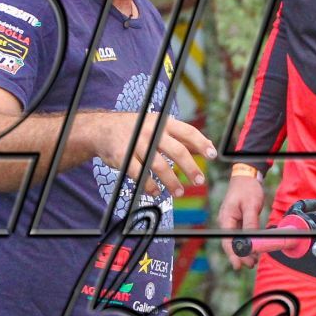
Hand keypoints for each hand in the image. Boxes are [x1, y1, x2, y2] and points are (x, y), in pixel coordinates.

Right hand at [84, 112, 215, 197]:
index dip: (201, 143)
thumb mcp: (159, 126)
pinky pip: (140, 175)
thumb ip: (182, 137)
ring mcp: (137, 144)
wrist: (102, 129)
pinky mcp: (124, 157)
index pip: (187, 131)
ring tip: (179, 192)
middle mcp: (151, 132)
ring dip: (171, 181)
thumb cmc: (137, 129)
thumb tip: (208, 146)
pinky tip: (156, 192)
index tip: (213, 156)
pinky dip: (150, 186)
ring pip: (159, 166)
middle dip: (190, 167)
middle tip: (200, 180)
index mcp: (163, 122)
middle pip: (176, 151)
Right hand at [218, 174, 266, 268]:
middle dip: (240, 256)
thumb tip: (251, 240)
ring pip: (236, 241)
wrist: (247, 177)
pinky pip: (241, 236)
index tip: (239, 265)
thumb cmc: (247, 189)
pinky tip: (254, 250)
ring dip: (244, 251)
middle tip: (251, 265)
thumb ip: (250, 222)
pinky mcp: (238, 221)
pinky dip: (247, 244)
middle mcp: (227, 222)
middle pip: (231, 244)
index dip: (233, 255)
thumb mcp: (250, 205)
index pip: (228, 241)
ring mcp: (232, 222)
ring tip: (253, 261)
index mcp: (226, 219)